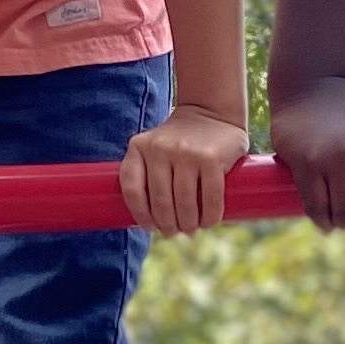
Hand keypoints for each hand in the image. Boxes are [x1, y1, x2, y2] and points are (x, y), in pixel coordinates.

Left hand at [119, 110, 251, 239]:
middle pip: (160, 201)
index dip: (141, 215)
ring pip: (184, 202)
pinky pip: (210, 196)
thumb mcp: (154, 148)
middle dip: (168, 225)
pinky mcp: (211, 157)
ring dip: (188, 224)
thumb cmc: (180, 140)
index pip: (132, 190)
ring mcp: (186, 152)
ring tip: (191, 229)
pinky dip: (210, 215)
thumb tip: (148, 220)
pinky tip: (210, 222)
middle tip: (175, 232)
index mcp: (139, 148)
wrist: (211, 111)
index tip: (150, 226)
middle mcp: (160, 148)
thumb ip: (147, 173)